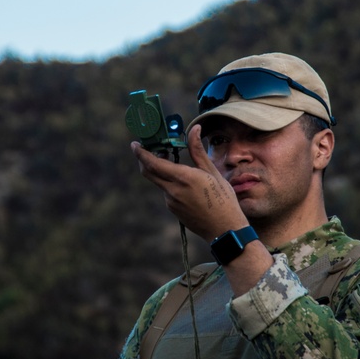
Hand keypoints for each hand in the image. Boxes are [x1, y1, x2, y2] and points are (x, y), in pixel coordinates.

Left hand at [131, 124, 247, 242]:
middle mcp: (173, 190)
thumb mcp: (213, 172)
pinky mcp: (173, 209)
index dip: (141, 153)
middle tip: (149, 149)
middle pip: (149, 172)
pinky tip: (187, 185)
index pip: (153, 163)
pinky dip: (170, 183)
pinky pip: (167, 192)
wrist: (225, 230)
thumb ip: (198, 150)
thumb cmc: (223, 199)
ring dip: (162, 171)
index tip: (134, 144)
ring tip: (177, 164)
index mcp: (183, 178)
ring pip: (159, 182)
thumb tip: (194, 129)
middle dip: (144, 159)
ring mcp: (171, 202)